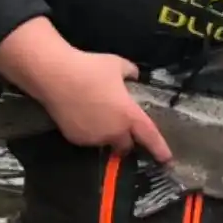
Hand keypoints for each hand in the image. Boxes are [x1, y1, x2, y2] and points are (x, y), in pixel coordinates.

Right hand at [39, 50, 171, 162]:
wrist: (56, 76)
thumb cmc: (90, 68)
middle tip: (121, 126)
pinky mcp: (75, 139)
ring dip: (106, 133)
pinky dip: (89, 131)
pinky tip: (81, 114)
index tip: (166, 158)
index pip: (150, 136)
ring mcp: (94, 137)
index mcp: (129, 115)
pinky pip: (87, 138)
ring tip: (96, 113)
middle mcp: (114, 131)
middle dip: (126, 140)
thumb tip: (133, 76)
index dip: (160, 149)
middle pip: (126, 145)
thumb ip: (130, 73)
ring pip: (105, 141)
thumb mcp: (117, 64)